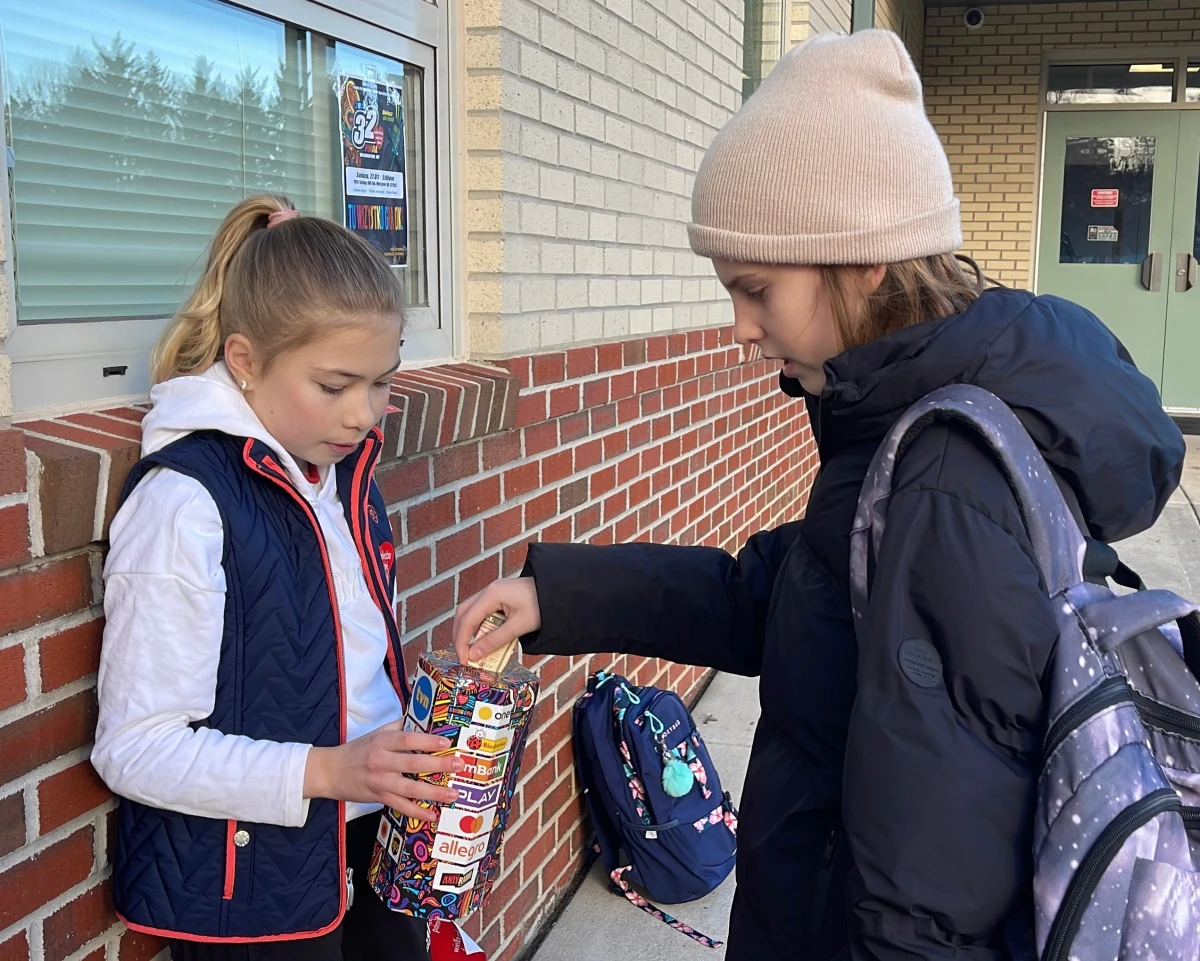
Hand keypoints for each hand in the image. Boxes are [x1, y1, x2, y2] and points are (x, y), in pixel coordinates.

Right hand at [303, 721, 462, 821]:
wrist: (330, 772)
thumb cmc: (358, 750)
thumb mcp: (376, 733)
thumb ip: (399, 726)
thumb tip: (423, 718)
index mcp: (382, 741)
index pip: (407, 740)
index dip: (427, 741)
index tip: (447, 743)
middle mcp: (381, 761)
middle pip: (413, 763)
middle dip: (438, 765)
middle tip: (459, 765)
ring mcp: (380, 782)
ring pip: (410, 788)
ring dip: (433, 792)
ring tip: (453, 794)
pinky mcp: (378, 798)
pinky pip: (400, 806)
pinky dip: (416, 811)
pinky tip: (432, 814)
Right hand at [453, 577, 540, 665]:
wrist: (562, 592)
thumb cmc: (542, 606)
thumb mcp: (519, 626)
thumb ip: (495, 640)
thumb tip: (474, 655)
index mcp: (492, 594)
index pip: (467, 620)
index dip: (462, 642)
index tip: (464, 660)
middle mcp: (489, 590)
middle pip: (464, 613)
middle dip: (461, 636)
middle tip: (464, 656)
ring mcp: (493, 592)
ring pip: (471, 612)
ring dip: (469, 632)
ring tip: (472, 651)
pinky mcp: (499, 597)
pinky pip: (482, 612)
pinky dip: (480, 627)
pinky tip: (484, 640)